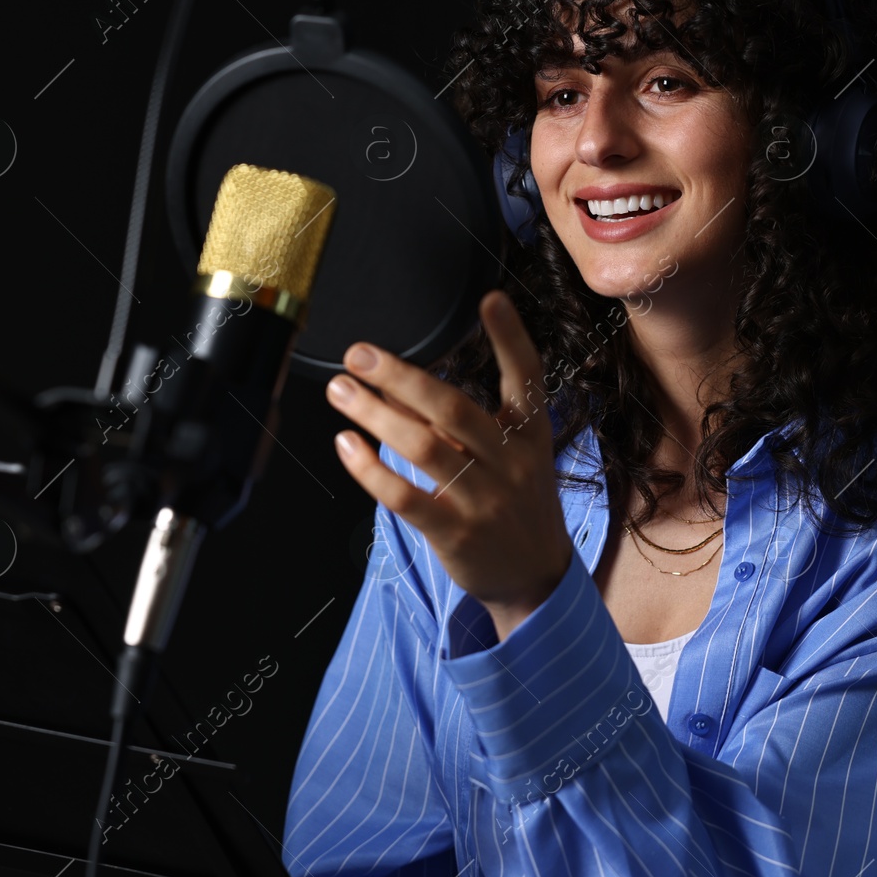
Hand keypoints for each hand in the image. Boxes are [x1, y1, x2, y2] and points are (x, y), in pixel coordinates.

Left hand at [326, 290, 573, 638]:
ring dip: (375, 416)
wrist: (536, 577)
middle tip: (359, 354)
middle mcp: (511, 463)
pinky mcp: (456, 533)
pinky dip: (371, 470)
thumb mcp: (504, 457)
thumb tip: (393, 384)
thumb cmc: (513, 503)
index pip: (527, 378)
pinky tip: (347, 447)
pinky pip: (406, 497)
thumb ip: (455, 423)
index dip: (512, 338)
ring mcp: (484, 500)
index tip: (491, 299)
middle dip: (402, 376)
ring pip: (424, 448)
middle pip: (453, 409)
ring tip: (341, 391)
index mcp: (530, 435)